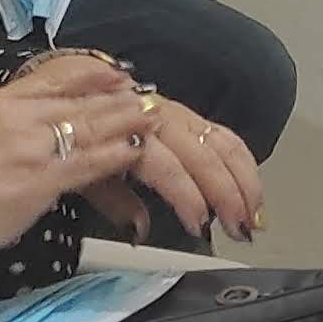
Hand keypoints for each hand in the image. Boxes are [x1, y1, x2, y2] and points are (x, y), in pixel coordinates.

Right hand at [0, 59, 154, 259]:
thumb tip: (21, 137)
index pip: (53, 76)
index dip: (90, 73)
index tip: (114, 71)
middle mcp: (18, 116)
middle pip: (79, 100)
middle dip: (117, 97)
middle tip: (145, 92)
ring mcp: (33, 147)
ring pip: (91, 127)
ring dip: (126, 121)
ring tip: (153, 116)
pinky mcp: (42, 180)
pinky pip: (90, 163)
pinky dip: (117, 154)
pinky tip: (137, 150)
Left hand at [79, 90, 268, 245]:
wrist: (68, 90)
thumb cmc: (77, 138)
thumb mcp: (82, 175)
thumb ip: (114, 202)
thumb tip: (140, 231)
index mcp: (130, 131)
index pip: (168, 166)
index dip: (188, 197)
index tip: (200, 226)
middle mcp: (159, 117)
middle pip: (204, 154)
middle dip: (228, 192)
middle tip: (239, 228)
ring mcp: (177, 114)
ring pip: (222, 142)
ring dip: (244, 179)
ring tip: (254, 212)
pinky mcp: (188, 116)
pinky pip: (224, 134)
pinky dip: (243, 160)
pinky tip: (252, 182)